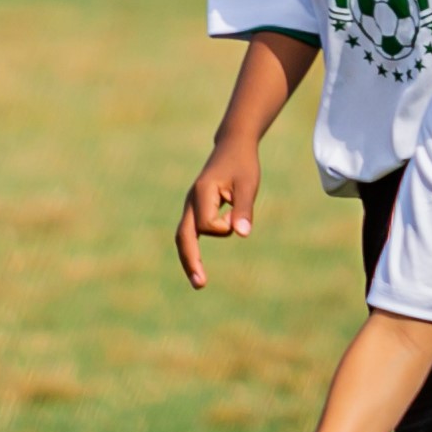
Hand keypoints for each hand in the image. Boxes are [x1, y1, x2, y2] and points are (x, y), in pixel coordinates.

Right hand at [176, 140, 263, 289]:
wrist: (232, 147)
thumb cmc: (243, 164)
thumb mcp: (248, 184)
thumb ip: (244, 208)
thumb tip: (242, 234)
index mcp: (202, 193)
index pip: (207, 224)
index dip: (225, 226)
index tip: (238, 216)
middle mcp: (191, 202)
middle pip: (183, 237)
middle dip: (190, 260)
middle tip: (200, 284)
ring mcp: (191, 206)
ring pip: (184, 238)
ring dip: (191, 259)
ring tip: (199, 281)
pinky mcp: (196, 210)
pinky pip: (191, 234)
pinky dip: (193, 250)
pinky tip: (198, 265)